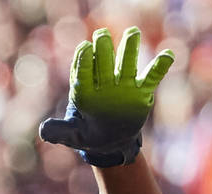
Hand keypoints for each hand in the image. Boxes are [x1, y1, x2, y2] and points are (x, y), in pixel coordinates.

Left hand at [39, 26, 173, 166]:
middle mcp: (103, 82)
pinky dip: (159, 67)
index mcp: (84, 90)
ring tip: (132, 33)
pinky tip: (167, 55)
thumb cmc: (87, 135)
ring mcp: (123, 84)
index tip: (85, 48)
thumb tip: (44, 131)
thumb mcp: (72, 135)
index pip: (83, 72)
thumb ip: (60, 131)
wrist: (109, 141)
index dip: (83, 61)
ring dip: (129, 48)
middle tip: (101, 36)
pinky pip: (151, 77)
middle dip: (103, 49)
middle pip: (104, 62)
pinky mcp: (141, 91)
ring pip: (126, 63)